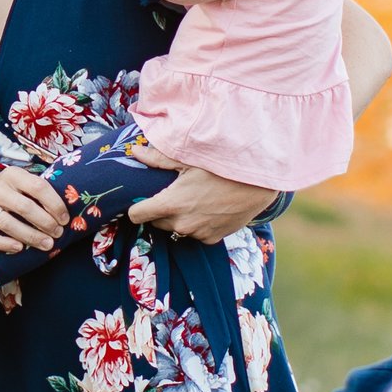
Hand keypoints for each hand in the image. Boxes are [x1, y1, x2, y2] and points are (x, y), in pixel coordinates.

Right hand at [0, 162, 71, 252]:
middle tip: (58, 234)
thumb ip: (39, 191)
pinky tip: (19, 248)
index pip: (38, 187)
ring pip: (7, 223)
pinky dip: (4, 243)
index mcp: (12, 175)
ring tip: (47, 245)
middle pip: (25, 208)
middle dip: (45, 223)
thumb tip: (69, 209)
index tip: (65, 219)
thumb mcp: (21, 183)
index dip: (55, 205)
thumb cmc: (8, 192)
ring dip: (30, 236)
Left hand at [129, 165, 278, 244]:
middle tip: (173, 193)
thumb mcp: (188, 159)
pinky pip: (195, 234)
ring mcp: (197, 233)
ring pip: (176, 228)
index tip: (142, 199)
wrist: (257, 184)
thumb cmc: (221, 167)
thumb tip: (134, 152)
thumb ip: (158, 159)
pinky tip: (208, 209)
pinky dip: (197, 225)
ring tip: (194, 199)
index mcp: (170, 204)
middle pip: (156, 222)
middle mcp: (182, 223)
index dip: (136, 206)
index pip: (136, 215)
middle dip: (159, 210)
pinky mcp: (212, 238)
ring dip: (179, 218)